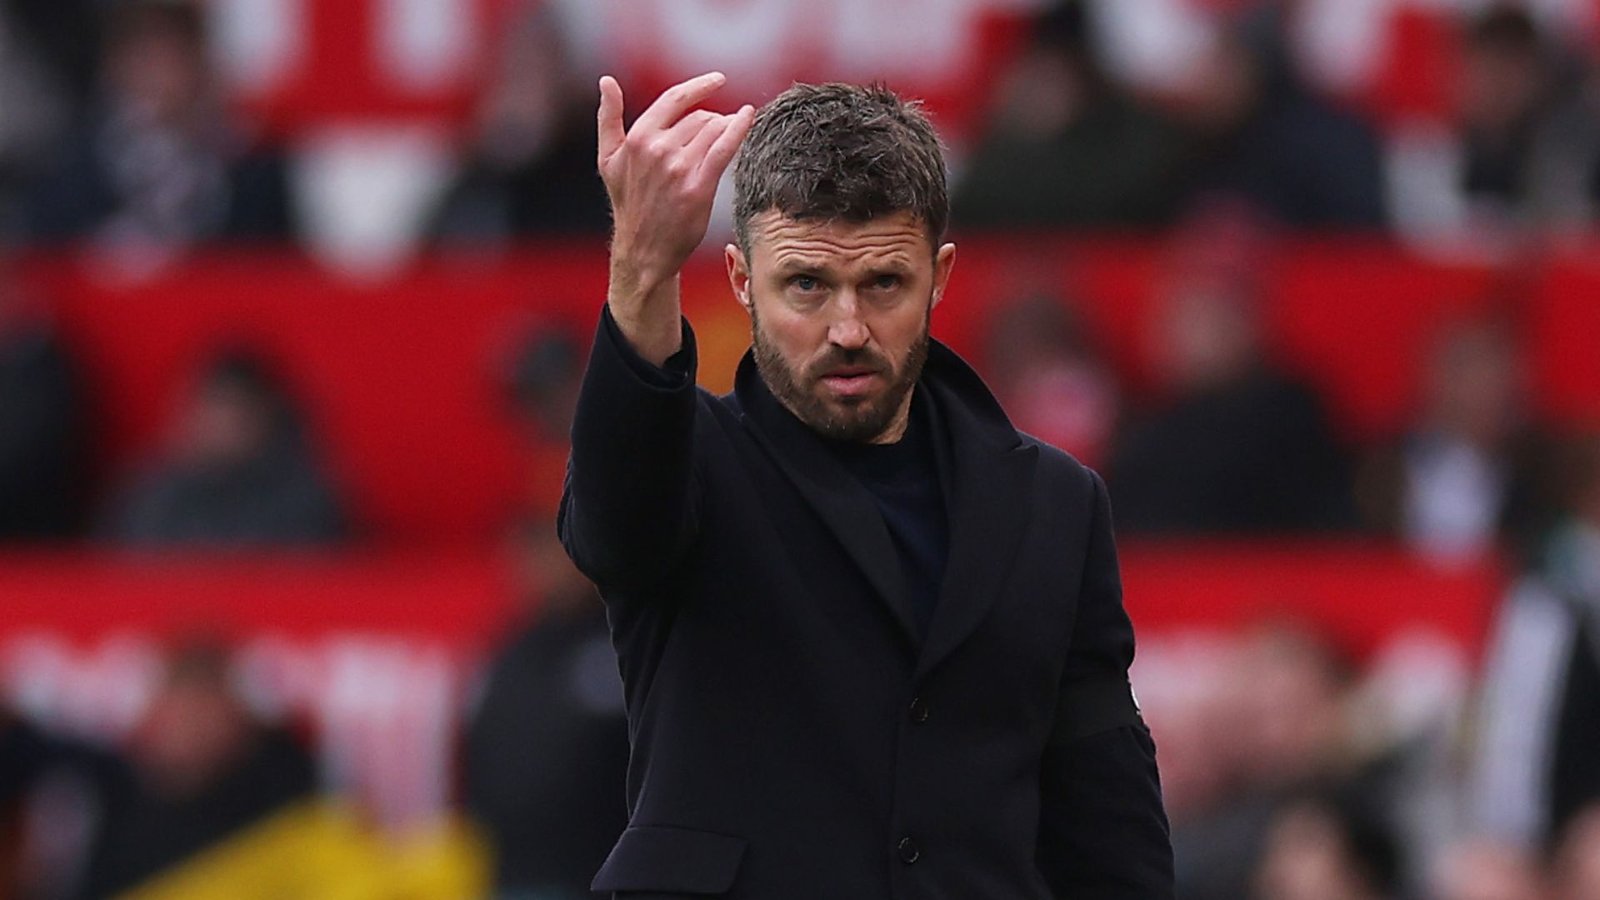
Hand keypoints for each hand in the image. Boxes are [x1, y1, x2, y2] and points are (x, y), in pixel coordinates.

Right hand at [598, 72, 754, 363]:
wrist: (643, 250)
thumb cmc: (630, 202)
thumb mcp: (609, 160)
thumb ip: (608, 118)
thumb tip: (606, 81)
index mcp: (638, 138)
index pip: (675, 99)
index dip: (700, 86)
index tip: (717, 80)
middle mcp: (658, 149)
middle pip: (700, 117)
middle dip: (712, 121)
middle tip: (716, 135)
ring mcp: (679, 169)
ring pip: (714, 131)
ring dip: (726, 129)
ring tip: (727, 139)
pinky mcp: (699, 188)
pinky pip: (724, 148)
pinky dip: (739, 129)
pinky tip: (748, 117)